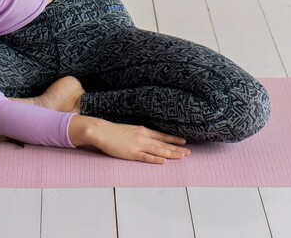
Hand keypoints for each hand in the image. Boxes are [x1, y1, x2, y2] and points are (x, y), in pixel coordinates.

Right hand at [75, 116, 189, 163]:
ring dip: (172, 154)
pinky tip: (164, 161)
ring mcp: (138, 145)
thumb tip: (147, 138)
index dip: (174, 139)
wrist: (101, 131)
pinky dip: (155, 159)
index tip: (184, 142)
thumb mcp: (129, 129)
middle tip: (189, 153)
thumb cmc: (112, 131)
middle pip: (163, 144)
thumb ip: (138, 134)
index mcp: (143, 131)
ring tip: (183, 156)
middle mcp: (143, 137)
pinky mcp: (131, 153)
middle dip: (177, 148)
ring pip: (158, 150)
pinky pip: (146, 157)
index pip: (162, 136)